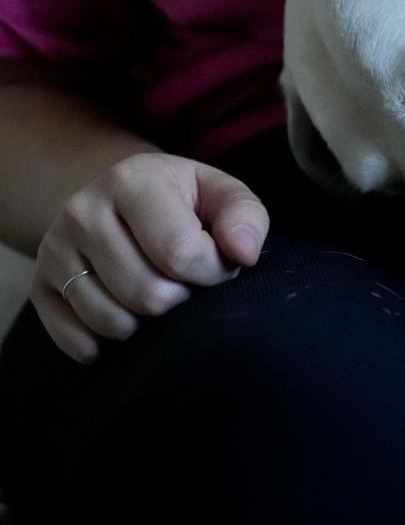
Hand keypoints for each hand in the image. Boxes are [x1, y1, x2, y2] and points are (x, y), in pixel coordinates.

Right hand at [30, 152, 268, 362]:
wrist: (120, 201)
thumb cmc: (184, 203)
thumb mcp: (221, 195)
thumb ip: (245, 218)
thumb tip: (243, 253)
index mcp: (132, 181)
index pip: (181, 254)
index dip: (213, 273)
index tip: (217, 265)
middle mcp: (82, 212)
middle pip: (149, 295)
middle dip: (183, 299)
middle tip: (187, 281)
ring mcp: (54, 251)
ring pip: (114, 323)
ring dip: (150, 324)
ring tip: (160, 291)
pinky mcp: (40, 287)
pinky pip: (80, 342)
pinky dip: (112, 343)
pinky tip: (129, 313)